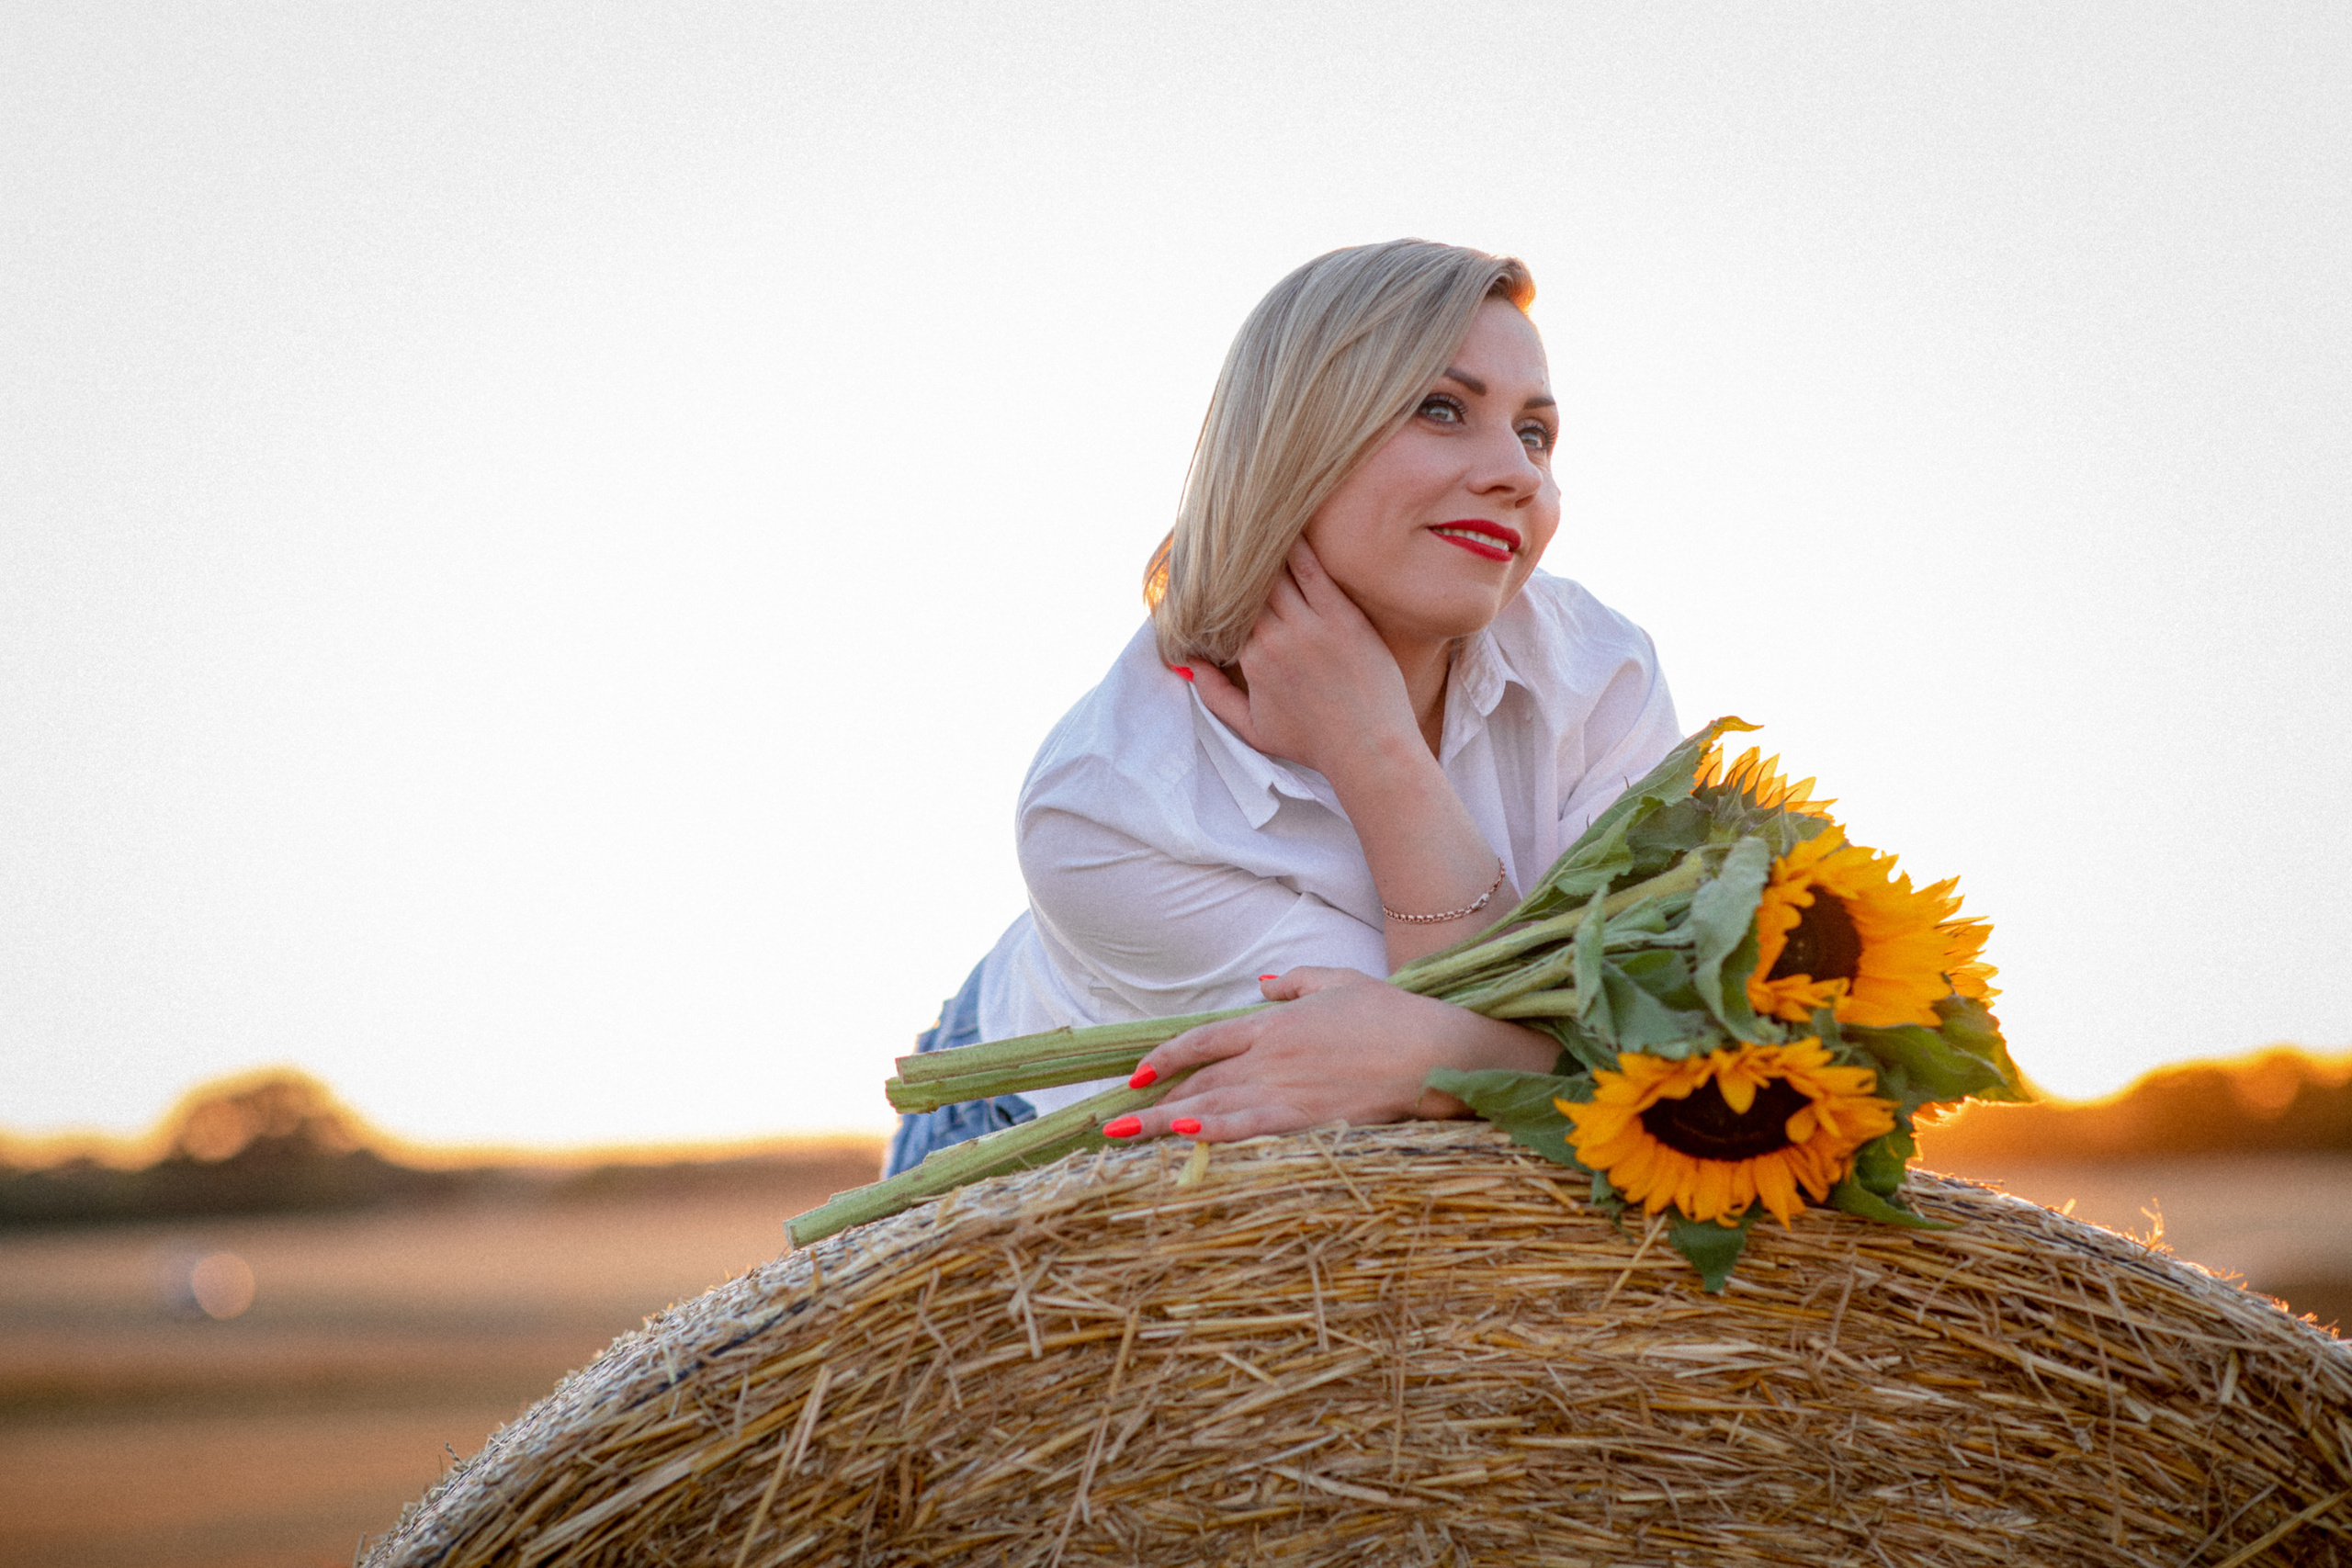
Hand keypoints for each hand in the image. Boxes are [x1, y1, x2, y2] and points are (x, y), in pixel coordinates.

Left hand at [1117, 967, 1557, 1142]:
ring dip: (1161, 1122)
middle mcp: (1268, 1054)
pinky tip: (1180, 1138)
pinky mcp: (1306, 1117)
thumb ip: (1295, 982)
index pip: (1202, 1040)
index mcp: (1273, 1024)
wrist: (1434, 1049)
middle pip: (1197, 1079)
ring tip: (1122, 1137)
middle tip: (1113, 1121)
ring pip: (1210, 1105)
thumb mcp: (1340, 981)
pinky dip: (1210, 1132)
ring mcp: (1285, 1087)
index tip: (1135, 1075)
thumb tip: (1261, 985)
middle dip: (1151, 1100)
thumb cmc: (1393, 1016)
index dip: (1164, 1057)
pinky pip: (1247, 1126)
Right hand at [1188, 539, 1421, 779]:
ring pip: (1277, 573)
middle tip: (1230, 532)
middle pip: (1246, 586)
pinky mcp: (1342, 618)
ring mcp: (1310, 626)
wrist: (1369, 749)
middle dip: (1235, 561)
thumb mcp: (1252, 729)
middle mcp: (1275, 638)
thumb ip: (1214, 696)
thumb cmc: (1313, 743)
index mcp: (1252, 661)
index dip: (1219, 587)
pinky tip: (1293, 524)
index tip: (1214, 567)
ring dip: (1264, 546)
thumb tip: (1187, 665)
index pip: (1225, 610)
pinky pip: (1313, 570)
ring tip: (1255, 520)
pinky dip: (1300, 546)